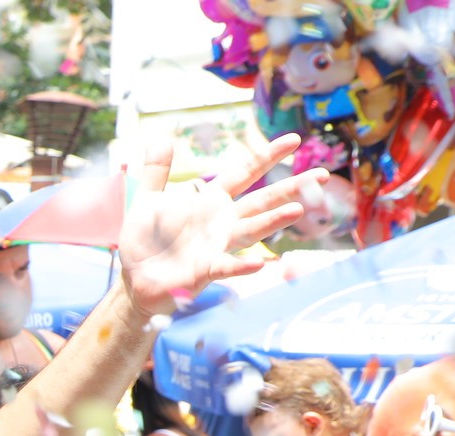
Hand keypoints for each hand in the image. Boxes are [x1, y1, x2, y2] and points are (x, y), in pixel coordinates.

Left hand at [118, 133, 322, 316]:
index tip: (294, 139)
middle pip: (261, 201)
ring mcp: (217, 246)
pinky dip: (243, 265)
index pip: (245, 173)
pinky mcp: (206, 270)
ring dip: (274, 220)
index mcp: (209, 201)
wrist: (132, 279)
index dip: (268, 156)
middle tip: (322, 175)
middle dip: (291, 188)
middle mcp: (221, 222)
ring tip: (298, 209)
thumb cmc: (145, 241)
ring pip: (252, 230)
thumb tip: (160, 138)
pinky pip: (228, 266)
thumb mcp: (147, 201)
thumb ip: (157, 172)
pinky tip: (261, 262)